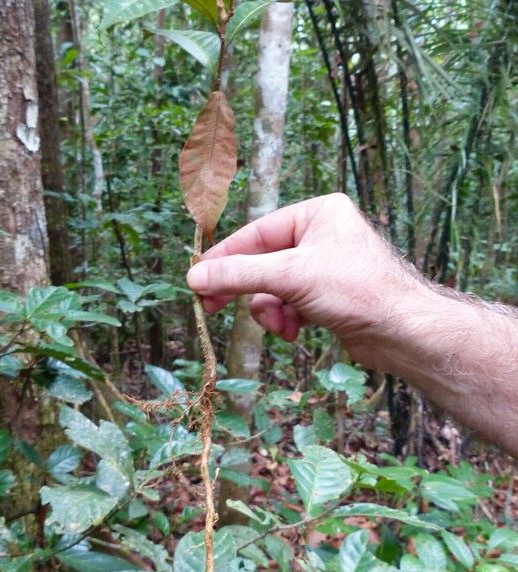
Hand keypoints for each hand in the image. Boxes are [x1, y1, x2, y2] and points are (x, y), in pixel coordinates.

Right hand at [186, 193, 423, 366]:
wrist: (403, 332)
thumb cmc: (354, 290)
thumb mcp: (290, 276)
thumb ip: (239, 274)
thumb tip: (194, 277)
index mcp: (316, 213)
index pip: (256, 233)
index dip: (224, 257)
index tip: (197, 279)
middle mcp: (319, 235)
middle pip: (262, 262)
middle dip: (247, 289)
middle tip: (211, 307)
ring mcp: (322, 266)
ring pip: (273, 287)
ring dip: (271, 310)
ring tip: (283, 325)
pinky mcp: (325, 295)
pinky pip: (289, 302)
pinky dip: (286, 318)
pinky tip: (297, 331)